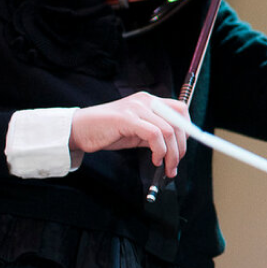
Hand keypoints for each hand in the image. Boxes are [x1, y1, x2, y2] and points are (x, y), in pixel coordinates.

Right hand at [70, 92, 188, 176]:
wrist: (78, 130)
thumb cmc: (107, 132)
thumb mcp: (137, 132)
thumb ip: (155, 134)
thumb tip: (175, 148)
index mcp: (150, 101)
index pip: (180, 110)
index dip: (188, 130)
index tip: (183, 149)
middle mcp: (146, 101)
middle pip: (178, 121)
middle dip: (181, 147)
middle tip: (175, 165)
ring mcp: (137, 108)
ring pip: (169, 130)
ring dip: (172, 154)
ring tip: (166, 167)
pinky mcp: (127, 118)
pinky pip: (154, 135)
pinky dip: (160, 150)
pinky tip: (155, 160)